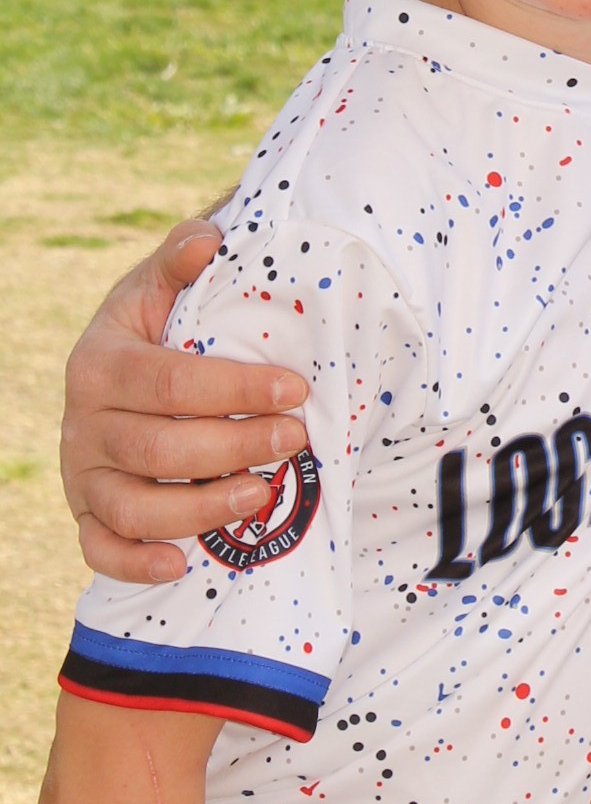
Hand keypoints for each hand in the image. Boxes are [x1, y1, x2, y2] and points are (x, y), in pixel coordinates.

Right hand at [61, 224, 309, 587]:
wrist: (116, 372)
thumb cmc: (153, 329)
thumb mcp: (160, 288)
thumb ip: (181, 259)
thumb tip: (207, 239)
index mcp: (101, 362)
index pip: (170, 382)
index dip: (236, 388)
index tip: (296, 388)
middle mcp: (82, 422)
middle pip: (158, 447)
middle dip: (234, 446)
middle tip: (295, 439)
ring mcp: (82, 474)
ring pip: (133, 506)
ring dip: (201, 508)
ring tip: (263, 496)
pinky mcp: (85, 514)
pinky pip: (100, 550)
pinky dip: (136, 562)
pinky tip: (183, 564)